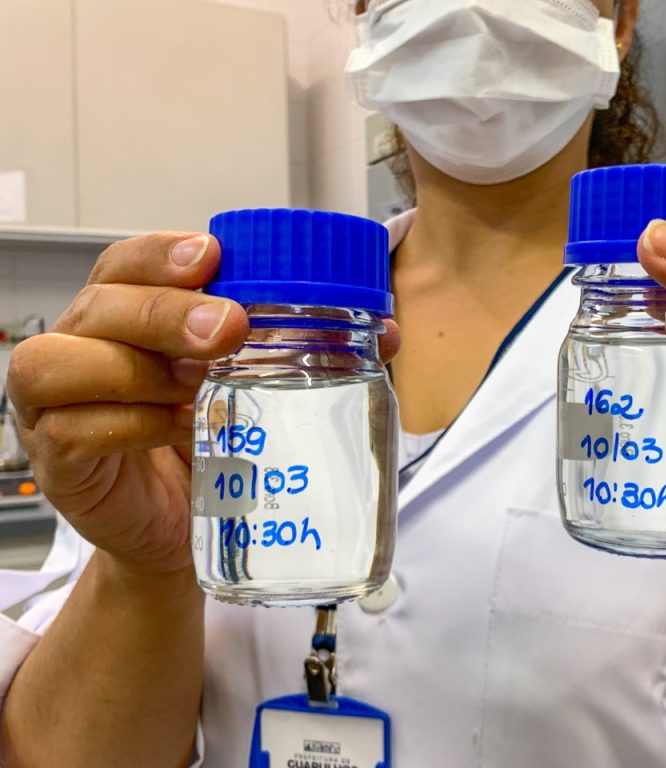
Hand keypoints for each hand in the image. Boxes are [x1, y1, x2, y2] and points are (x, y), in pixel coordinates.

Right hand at [6, 234, 400, 576]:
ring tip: (200, 383)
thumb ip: (307, 353)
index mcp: (129, 317)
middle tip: (231, 327)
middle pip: (100, 304)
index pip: (128, 264)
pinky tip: (179, 428)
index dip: (163, 254)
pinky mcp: (60, 461)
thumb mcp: (258, 390)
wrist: (184, 531)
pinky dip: (131, 424)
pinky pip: (75, 429)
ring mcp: (57, 406)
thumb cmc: (214, 448)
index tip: (212, 255)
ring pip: (61, 361)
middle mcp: (84, 349)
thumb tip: (385, 333)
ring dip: (140, 367)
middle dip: (166, 310)